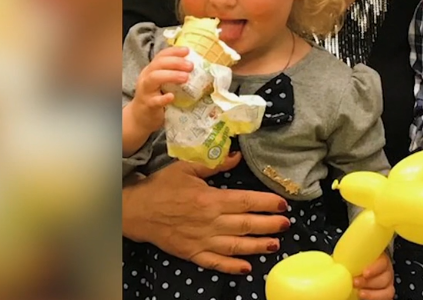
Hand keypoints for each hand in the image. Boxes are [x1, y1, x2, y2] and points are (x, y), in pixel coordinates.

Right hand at [122, 153, 289, 273]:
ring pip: (236, 246)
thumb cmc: (162, 186)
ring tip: (275, 245)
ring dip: (258, 246)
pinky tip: (247, 267)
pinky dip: (232, 266)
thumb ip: (214, 163)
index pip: (246, 201)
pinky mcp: (193, 253)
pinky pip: (216, 263)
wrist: (136, 211)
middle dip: (269, 225)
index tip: (282, 204)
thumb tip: (237, 155)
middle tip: (286, 224)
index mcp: (211, 199)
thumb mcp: (186, 168)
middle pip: (246, 225)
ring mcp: (202, 240)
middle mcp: (210, 222)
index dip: (267, 203)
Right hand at [128, 46, 192, 132]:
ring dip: (171, 76)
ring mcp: (146, 91)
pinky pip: (154, 101)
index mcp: (152, 70)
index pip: (161, 56)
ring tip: (185, 77)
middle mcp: (147, 77)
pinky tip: (172, 97)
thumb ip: (174, 74)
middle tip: (191, 66)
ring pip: (154, 78)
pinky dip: (163, 98)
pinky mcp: (148, 105)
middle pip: (158, 64)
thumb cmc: (156, 97)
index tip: (187, 51)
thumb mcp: (163, 83)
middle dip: (176, 62)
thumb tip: (196, 67)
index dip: (174, 51)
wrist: (141, 117)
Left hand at [354, 253, 394, 299]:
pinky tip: (364, 297)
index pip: (382, 262)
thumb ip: (352, 258)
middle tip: (355, 283)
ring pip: (387, 290)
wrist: (358, 273)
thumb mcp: (355, 257)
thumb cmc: (356, 263)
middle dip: (369, 282)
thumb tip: (336, 262)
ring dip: (372, 293)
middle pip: (385, 277)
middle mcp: (386, 271)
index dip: (374, 268)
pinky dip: (375, 298)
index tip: (364, 272)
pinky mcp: (385, 293)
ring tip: (359, 293)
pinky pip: (386, 298)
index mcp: (381, 258)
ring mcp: (387, 284)